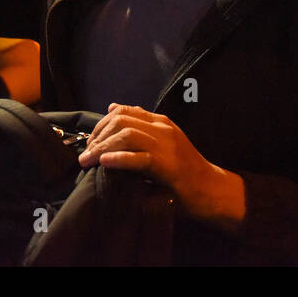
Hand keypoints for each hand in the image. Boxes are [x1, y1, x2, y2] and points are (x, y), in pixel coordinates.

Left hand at [77, 104, 245, 225]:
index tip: (90, 142)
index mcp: (161, 122)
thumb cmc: (183, 171)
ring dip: (102, 148)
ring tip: (89, 161)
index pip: (124, 112)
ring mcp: (167, 145)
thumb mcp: (162, 142)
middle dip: (98, 136)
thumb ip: (140, 126)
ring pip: (126, 136)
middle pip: (121, 121)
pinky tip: (105, 163)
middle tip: (86, 154)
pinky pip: (138, 158)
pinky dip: (118, 159)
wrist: (211, 189)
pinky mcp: (168, 165)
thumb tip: (112, 107)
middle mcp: (163, 128)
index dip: (102, 125)